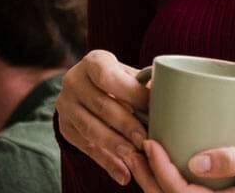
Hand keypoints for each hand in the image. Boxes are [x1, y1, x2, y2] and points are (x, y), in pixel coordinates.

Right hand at [56, 49, 150, 185]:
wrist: (87, 86)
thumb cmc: (119, 79)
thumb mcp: (128, 74)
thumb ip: (144, 84)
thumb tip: (170, 93)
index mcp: (93, 62)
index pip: (109, 77)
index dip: (132, 94)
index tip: (154, 108)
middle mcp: (73, 81)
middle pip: (101, 106)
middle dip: (126, 125)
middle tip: (146, 140)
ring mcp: (65, 105)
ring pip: (90, 129)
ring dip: (115, 146)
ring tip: (136, 158)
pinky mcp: (64, 127)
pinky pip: (85, 147)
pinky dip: (106, 162)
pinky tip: (123, 173)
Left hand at [132, 126, 234, 192]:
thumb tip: (197, 163)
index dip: (162, 173)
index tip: (151, 145)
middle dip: (149, 178)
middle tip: (135, 149)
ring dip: (153, 180)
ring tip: (139, 154)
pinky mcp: (220, 190)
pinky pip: (188, 189)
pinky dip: (169, 177)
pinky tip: (159, 159)